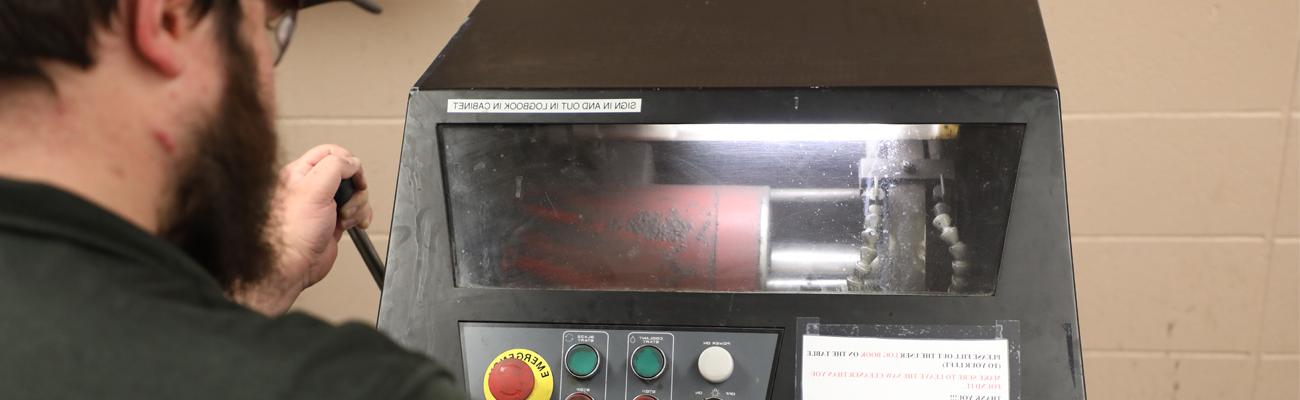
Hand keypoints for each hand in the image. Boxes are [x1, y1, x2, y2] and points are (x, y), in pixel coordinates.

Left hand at [235, 144, 373, 314]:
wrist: (293, 265)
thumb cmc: (293, 232)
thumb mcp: (314, 188)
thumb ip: (335, 166)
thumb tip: (353, 162)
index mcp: (301, 172)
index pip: (331, 152)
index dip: (347, 162)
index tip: (353, 177)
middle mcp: (313, 186)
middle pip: (348, 173)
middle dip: (355, 188)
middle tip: (346, 202)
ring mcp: (325, 204)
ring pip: (355, 193)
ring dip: (358, 205)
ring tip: (345, 218)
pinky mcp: (334, 220)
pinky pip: (357, 210)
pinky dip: (361, 216)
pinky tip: (353, 225)